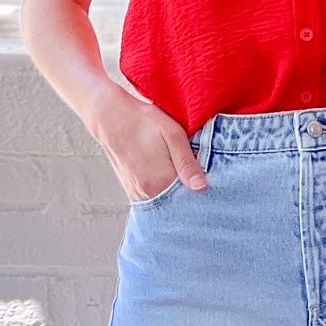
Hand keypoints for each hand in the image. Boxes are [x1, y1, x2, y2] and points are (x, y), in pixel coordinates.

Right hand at [89, 83, 208, 204]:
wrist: (110, 117)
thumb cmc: (144, 122)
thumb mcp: (173, 135)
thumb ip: (187, 163)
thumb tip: (202, 188)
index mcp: (160, 182)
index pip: (189, 201)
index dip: (203, 196)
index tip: (214, 191)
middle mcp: (147, 194)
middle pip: (177, 207)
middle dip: (191, 200)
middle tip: (203, 187)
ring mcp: (137, 194)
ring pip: (165, 206)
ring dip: (178, 199)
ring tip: (187, 184)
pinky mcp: (132, 190)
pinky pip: (153, 201)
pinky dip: (165, 197)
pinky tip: (172, 185)